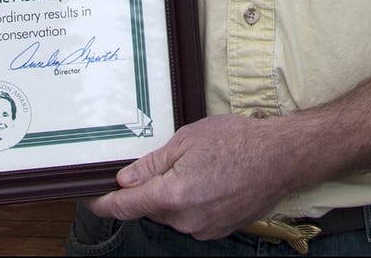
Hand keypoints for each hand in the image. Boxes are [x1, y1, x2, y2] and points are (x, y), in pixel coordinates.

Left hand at [87, 114, 301, 239]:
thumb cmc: (236, 141)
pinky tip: (209, 179)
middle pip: (150, 208)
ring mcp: (202, 229)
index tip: (90, 199)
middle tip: (166, 160)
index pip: (125, 207)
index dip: (103, 204)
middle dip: (149, 188)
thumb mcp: (187, 139)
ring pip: (171, 213)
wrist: (280, 158)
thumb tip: (125, 180)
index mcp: (172, 195)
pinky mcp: (217, 230)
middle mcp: (185, 220)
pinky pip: (191, 218)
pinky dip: (191, 201)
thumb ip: (153, 163)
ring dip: (172, 194)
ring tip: (198, 165)